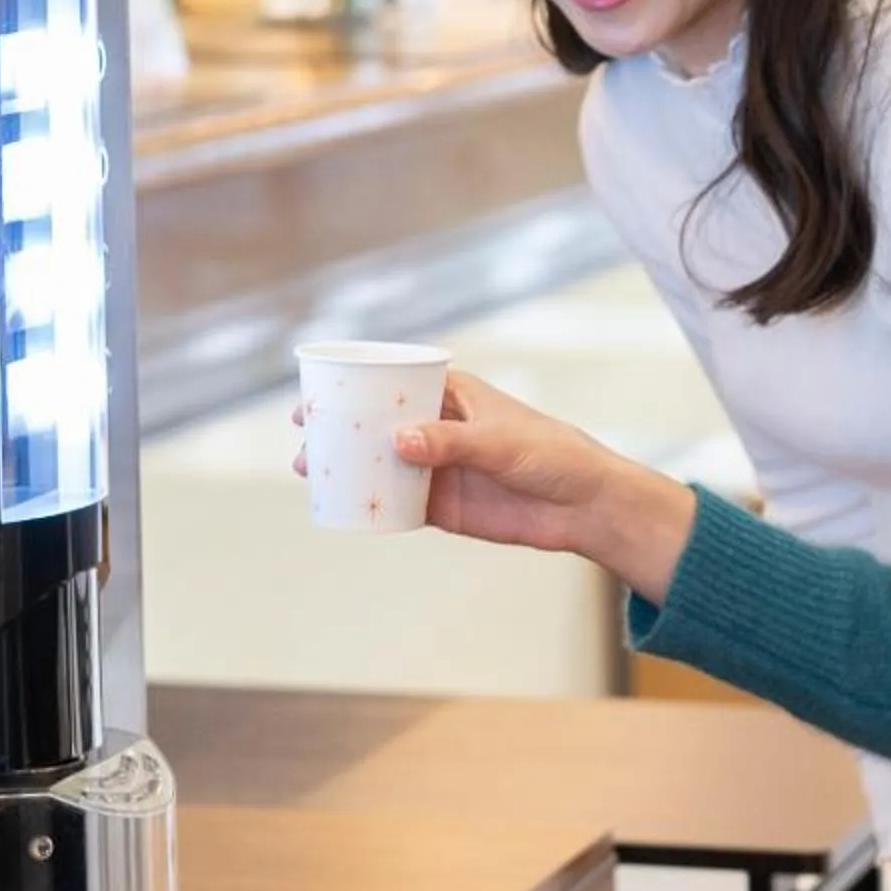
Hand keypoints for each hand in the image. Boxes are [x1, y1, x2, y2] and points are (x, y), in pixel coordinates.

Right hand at [297, 370, 694, 595]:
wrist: (585, 505)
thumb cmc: (552, 454)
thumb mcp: (500, 442)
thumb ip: (450, 443)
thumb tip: (399, 442)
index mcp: (452, 395)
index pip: (394, 383)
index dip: (353, 386)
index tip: (318, 394)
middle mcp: (439, 428)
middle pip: (378, 424)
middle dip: (340, 429)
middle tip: (305, 438)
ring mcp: (439, 467)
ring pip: (382, 463)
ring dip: (348, 467)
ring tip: (312, 472)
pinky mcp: (444, 505)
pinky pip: (398, 503)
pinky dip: (372, 504)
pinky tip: (344, 507)